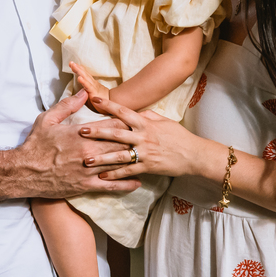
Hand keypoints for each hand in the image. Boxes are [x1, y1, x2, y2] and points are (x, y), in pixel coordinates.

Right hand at [12, 90, 140, 197]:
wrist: (24, 173)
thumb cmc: (35, 145)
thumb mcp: (47, 119)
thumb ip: (68, 105)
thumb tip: (84, 93)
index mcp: (81, 134)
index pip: (112, 125)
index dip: (126, 121)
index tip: (137, 118)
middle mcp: (89, 152)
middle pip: (120, 144)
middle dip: (135, 140)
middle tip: (150, 137)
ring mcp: (89, 170)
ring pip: (119, 164)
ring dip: (134, 160)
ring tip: (149, 158)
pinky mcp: (86, 185)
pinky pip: (111, 186)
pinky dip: (126, 184)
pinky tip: (137, 182)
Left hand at [69, 61, 107, 111]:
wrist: (114, 105)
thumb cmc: (104, 102)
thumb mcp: (93, 97)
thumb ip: (86, 95)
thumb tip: (79, 95)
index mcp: (92, 84)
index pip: (85, 75)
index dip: (79, 69)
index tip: (72, 64)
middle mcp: (93, 84)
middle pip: (84, 74)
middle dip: (77, 68)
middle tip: (71, 62)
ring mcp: (94, 87)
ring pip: (85, 78)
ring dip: (79, 71)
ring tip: (73, 66)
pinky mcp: (94, 93)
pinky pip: (88, 86)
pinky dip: (83, 81)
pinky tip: (79, 78)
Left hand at [76, 96, 203, 179]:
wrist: (194, 155)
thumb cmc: (179, 136)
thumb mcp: (164, 121)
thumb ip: (147, 116)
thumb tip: (134, 112)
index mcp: (145, 123)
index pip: (123, 112)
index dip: (108, 105)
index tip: (95, 100)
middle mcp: (143, 137)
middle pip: (116, 133)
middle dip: (98, 132)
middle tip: (81, 131)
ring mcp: (145, 153)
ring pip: (119, 155)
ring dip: (102, 158)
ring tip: (86, 160)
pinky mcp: (147, 167)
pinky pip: (128, 172)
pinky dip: (114, 174)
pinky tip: (101, 176)